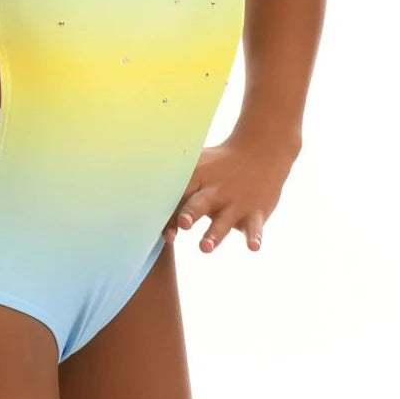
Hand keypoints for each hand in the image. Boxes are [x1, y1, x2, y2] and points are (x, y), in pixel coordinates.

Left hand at [161, 130, 297, 252]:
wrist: (261, 151)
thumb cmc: (219, 163)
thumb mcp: (197, 163)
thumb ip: (172, 178)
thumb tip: (138, 183)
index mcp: (199, 179)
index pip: (180, 196)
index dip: (168, 212)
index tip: (161, 228)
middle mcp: (216, 191)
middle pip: (199, 204)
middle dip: (190, 214)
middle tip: (183, 223)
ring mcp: (236, 203)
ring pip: (223, 222)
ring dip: (213, 235)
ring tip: (203, 247)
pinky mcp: (256, 212)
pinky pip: (254, 227)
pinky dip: (254, 237)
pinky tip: (253, 247)